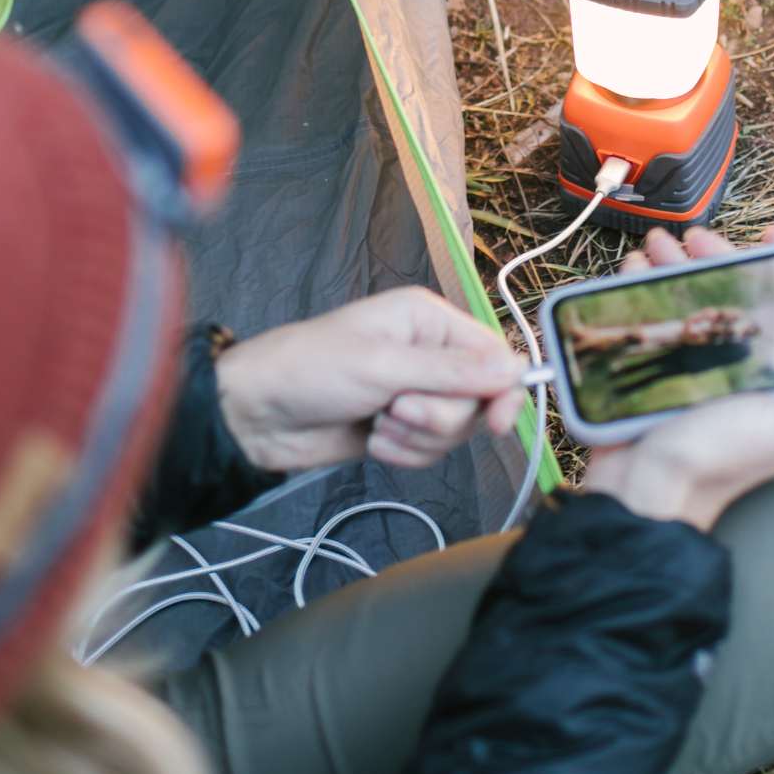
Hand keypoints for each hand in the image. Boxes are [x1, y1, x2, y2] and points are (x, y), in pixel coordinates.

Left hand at [216, 287, 525, 472]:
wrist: (258, 415)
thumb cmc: (310, 370)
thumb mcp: (383, 366)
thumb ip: (452, 372)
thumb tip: (514, 370)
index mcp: (428, 321)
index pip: (492, 355)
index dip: (501, 391)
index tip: (495, 423)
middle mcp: (428, 353)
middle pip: (477, 399)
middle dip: (439, 416)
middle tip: (397, 408)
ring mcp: (414, 392)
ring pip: (454, 430)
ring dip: (416, 437)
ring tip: (377, 422)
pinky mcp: (400, 427)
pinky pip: (429, 451)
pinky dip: (402, 453)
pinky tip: (371, 439)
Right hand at [581, 224, 773, 531]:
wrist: (647, 489)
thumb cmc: (724, 462)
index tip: (772, 234)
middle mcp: (740, 366)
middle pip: (733, 294)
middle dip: (718, 257)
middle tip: (698, 238)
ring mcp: (694, 366)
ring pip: (687, 299)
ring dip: (672, 265)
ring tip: (655, 245)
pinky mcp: (654, 370)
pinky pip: (650, 318)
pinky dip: (639, 289)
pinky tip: (632, 270)